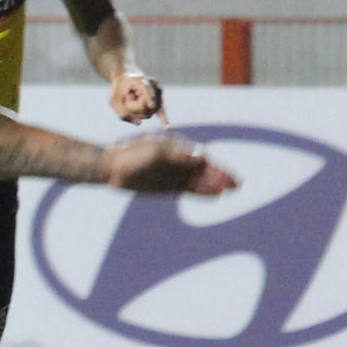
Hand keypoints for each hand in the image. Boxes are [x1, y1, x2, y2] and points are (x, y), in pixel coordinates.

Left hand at [102, 136, 238, 194]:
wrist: (110, 167)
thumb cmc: (132, 155)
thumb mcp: (156, 153)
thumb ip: (178, 156)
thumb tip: (201, 157)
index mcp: (177, 150)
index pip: (203, 160)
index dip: (218, 169)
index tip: (231, 176)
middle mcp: (178, 163)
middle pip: (204, 171)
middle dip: (220, 177)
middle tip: (236, 185)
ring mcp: (172, 175)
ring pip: (198, 181)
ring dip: (213, 186)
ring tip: (228, 191)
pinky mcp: (165, 186)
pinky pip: (187, 189)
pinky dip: (201, 192)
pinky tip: (212, 195)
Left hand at [111, 71, 165, 124]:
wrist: (126, 80)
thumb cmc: (118, 90)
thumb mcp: (114, 101)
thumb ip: (122, 112)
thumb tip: (139, 123)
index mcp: (141, 81)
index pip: (146, 90)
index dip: (149, 99)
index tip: (151, 105)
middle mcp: (154, 85)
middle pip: (146, 106)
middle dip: (135, 108)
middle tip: (128, 97)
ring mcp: (158, 93)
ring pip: (150, 111)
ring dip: (139, 111)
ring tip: (134, 99)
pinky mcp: (159, 100)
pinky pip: (161, 110)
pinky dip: (163, 118)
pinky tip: (166, 127)